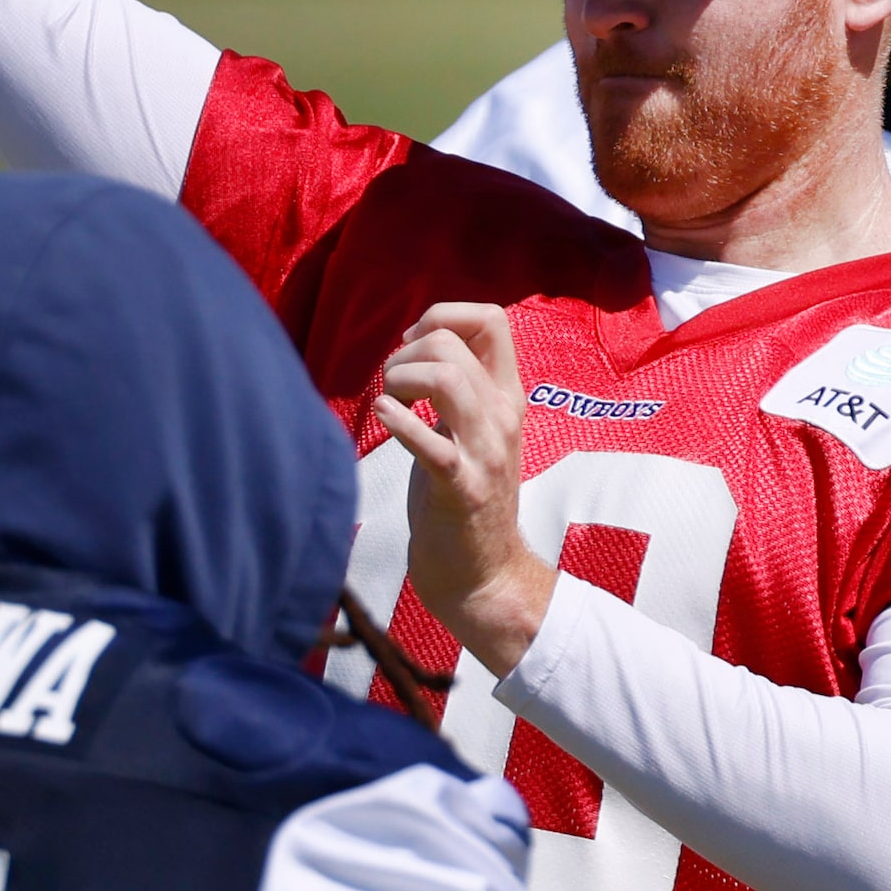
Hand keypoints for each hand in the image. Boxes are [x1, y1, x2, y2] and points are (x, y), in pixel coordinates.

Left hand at [374, 302, 553, 678]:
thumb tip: (417, 344)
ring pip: (447, 379)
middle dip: (404, 353)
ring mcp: (486, 454)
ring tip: (389, 403)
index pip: (493, 319)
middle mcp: (502, 418)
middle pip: (452, 343)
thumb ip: (459, 390)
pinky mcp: (461, 489)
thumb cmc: (464, 500)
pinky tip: (382, 418)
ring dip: (401, 379)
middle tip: (390, 387)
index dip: (442, 315)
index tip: (412, 344)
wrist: (483, 576)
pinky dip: (398, 421)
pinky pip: (433, 444)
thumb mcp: (472, 432)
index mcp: (507, 398)